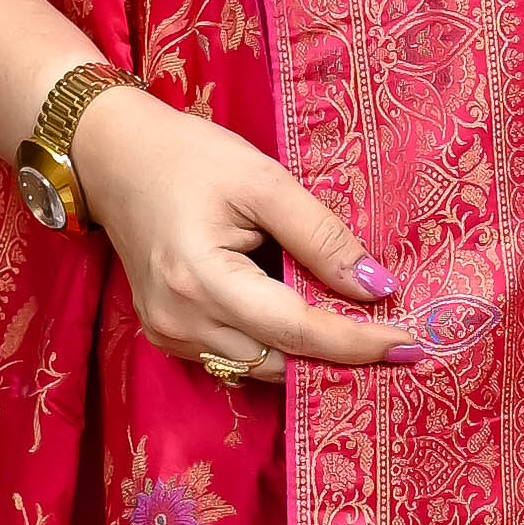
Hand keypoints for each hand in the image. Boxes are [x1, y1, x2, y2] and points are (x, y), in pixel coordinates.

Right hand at [68, 85, 411, 377]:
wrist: (112, 156)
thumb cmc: (190, 158)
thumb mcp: (264, 181)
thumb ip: (321, 237)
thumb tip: (378, 288)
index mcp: (203, 279)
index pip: (297, 330)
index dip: (358, 342)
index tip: (411, 345)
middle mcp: (181, 320)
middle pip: (281, 361)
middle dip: (339, 354)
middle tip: (394, 336)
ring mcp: (169, 334)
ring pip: (261, 368)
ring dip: (308, 353)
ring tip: (355, 326)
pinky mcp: (166, 335)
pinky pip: (236, 358)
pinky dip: (275, 346)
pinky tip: (302, 318)